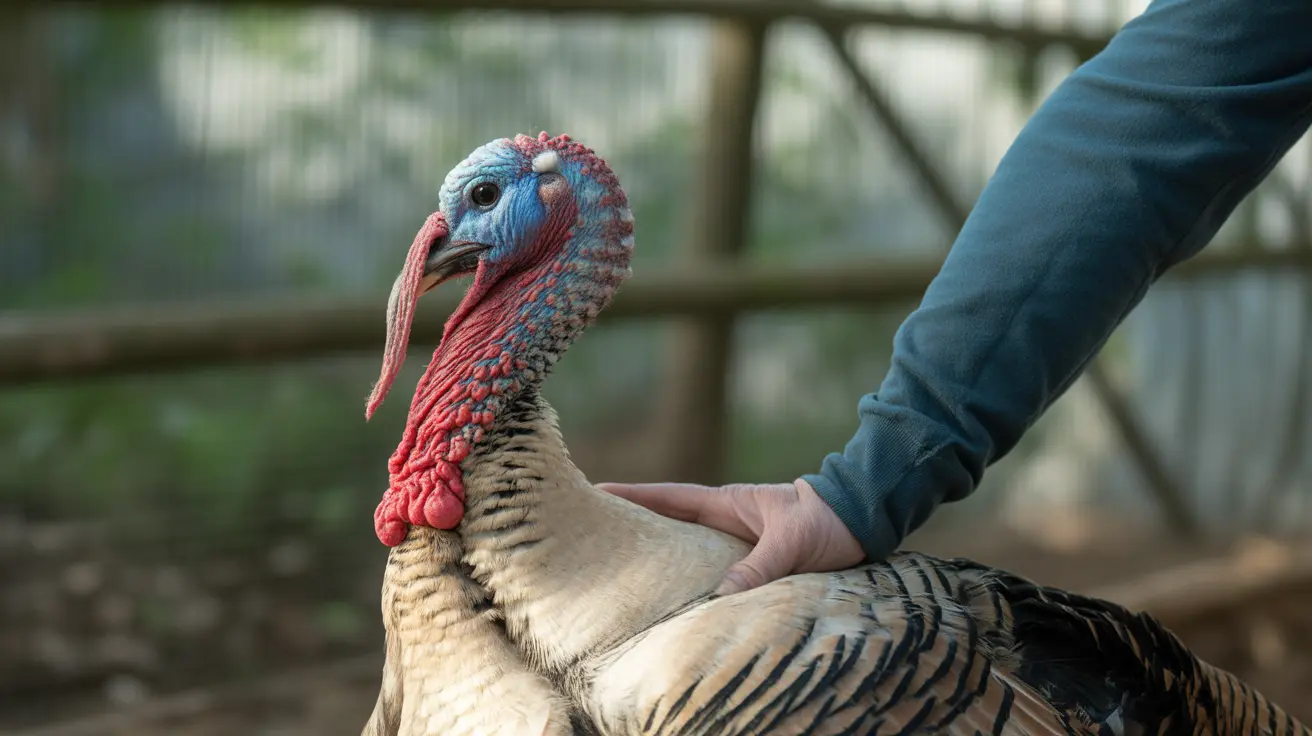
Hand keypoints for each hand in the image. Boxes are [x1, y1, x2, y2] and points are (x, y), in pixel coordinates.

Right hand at [595, 479, 864, 595]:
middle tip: (595, 536)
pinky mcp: (750, 562)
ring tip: (622, 573)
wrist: (862, 521)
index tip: (595, 493)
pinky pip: (710, 572)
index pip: (670, 498)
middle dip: (635, 527)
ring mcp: (735, 541)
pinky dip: (690, 582)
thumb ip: (760, 566)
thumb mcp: (792, 542)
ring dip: (660, 557)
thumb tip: (722, 593)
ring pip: (686, 549)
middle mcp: (724, 521)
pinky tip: (674, 601)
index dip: (632, 496)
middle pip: (669, 523)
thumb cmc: (827, 521)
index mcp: (727, 503)